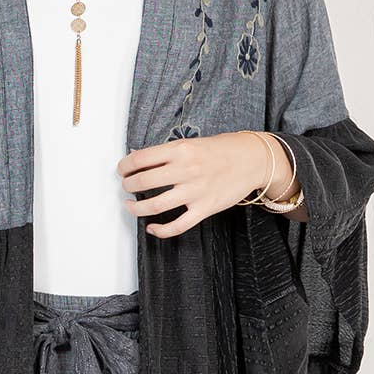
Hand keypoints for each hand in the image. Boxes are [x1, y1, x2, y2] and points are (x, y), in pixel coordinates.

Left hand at [116, 130, 292, 236]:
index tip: (122, 170)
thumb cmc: (222, 150)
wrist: (252, 160)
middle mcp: (186, 170)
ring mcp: (195, 191)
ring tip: (130, 207)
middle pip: (143, 182)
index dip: (125, 166)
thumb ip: (166, 152)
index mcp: (180, 150)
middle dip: (127, 186)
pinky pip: (177, 225)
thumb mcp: (192, 143)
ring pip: (155, 206)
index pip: (141, 158)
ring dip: (136, 208)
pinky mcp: (205, 208)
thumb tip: (137, 157)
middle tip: (126, 187)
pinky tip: (152, 228)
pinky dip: (160, 230)